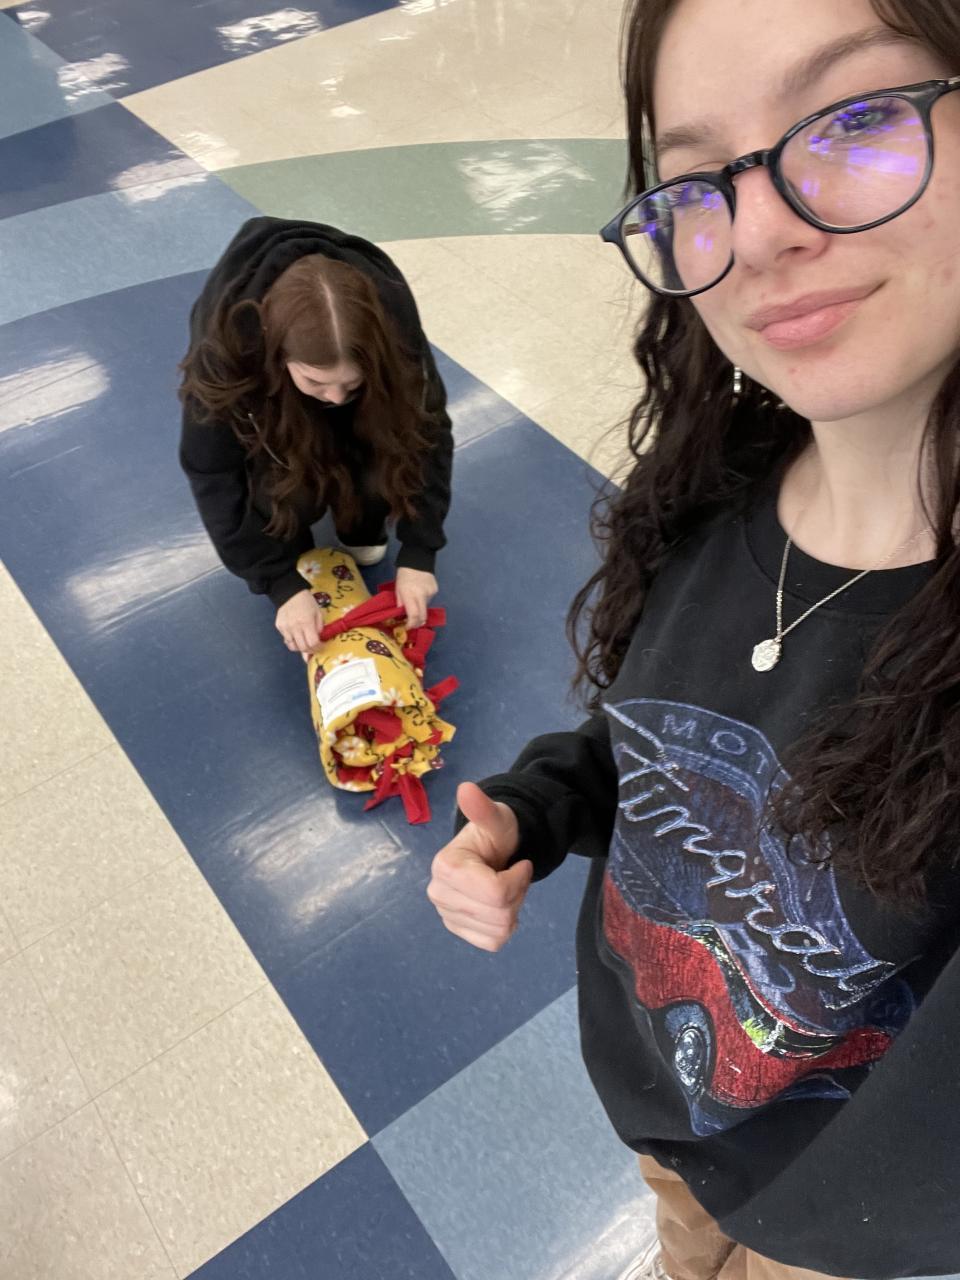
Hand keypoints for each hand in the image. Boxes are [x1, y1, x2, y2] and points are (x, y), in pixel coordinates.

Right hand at [276, 589, 323, 653]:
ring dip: (300, 648)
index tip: (321, 646)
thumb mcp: (318, 613)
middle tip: (314, 648)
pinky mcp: (279, 627)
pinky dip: (293, 642)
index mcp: (306, 622)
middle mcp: (295, 627)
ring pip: (293, 647)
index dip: (319, 647)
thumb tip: (319, 641)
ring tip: (305, 644)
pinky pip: (286, 640)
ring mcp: (286, 628)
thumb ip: (320, 628)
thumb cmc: (306, 602)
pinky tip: (297, 637)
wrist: (290, 593)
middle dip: (311, 651)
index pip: (313, 643)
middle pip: (303, 647)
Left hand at [396, 566, 437, 628]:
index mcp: (410, 595)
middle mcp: (422, 595)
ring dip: (420, 608)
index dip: (411, 624)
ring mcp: (430, 593)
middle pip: (423, 616)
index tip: (408, 627)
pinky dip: (425, 600)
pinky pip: (429, 599)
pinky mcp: (435, 590)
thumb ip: (400, 603)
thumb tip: (402, 615)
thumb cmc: (404, 576)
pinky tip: (421, 592)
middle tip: (413, 624)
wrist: (417, 560)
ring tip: (416, 600)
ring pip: (426, 607)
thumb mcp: (398, 589)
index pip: (413, 615)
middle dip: (418, 622)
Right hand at [427, 782, 532, 951]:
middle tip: (514, 875)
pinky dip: (504, 926)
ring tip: (506, 887)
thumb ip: (483, 808)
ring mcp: (446, 914)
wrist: (490, 850)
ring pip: (498, 931)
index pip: (496, 892)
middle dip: (517, 894)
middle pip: (499, 914)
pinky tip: (499, 905)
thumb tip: (467, 788)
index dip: (518, 880)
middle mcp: (438, 893)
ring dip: (512, 910)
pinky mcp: (456, 929)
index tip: (521, 863)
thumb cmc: (494, 834)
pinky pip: (492, 943)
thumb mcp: (497, 819)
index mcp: (445, 866)